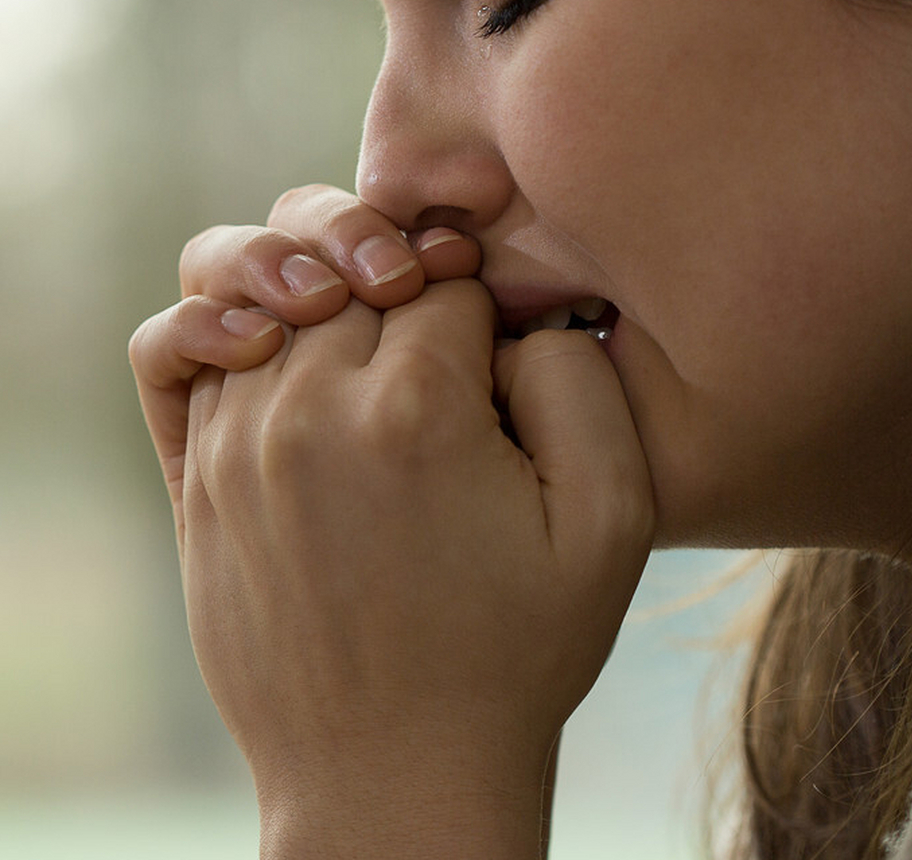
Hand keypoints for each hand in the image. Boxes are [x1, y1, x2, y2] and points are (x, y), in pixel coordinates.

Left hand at [184, 281, 652, 857]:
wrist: (396, 774)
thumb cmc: (517, 649)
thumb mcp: (611, 518)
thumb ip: (579, 379)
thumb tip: (513, 319)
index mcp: (414, 412)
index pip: (446, 276)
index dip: (486, 298)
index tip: (500, 352)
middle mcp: (309, 413)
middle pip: (353, 263)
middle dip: (407, 278)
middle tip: (446, 344)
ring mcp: (237, 445)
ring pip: (264, 285)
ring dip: (323, 288)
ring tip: (371, 341)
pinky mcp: (196, 480)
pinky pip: (174, 346)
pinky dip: (217, 318)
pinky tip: (270, 343)